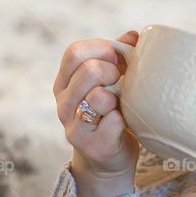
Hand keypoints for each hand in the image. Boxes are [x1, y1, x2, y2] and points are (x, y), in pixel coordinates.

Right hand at [53, 29, 139, 196]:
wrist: (108, 162)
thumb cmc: (110, 114)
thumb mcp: (110, 82)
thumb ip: (118, 57)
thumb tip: (132, 34)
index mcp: (64, 83)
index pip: (74, 52)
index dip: (100, 48)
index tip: (115, 58)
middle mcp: (63, 104)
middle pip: (89, 71)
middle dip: (113, 72)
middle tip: (120, 83)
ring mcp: (74, 127)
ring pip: (99, 96)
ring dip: (118, 97)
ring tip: (120, 104)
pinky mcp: (92, 146)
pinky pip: (114, 121)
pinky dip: (125, 119)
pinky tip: (123, 124)